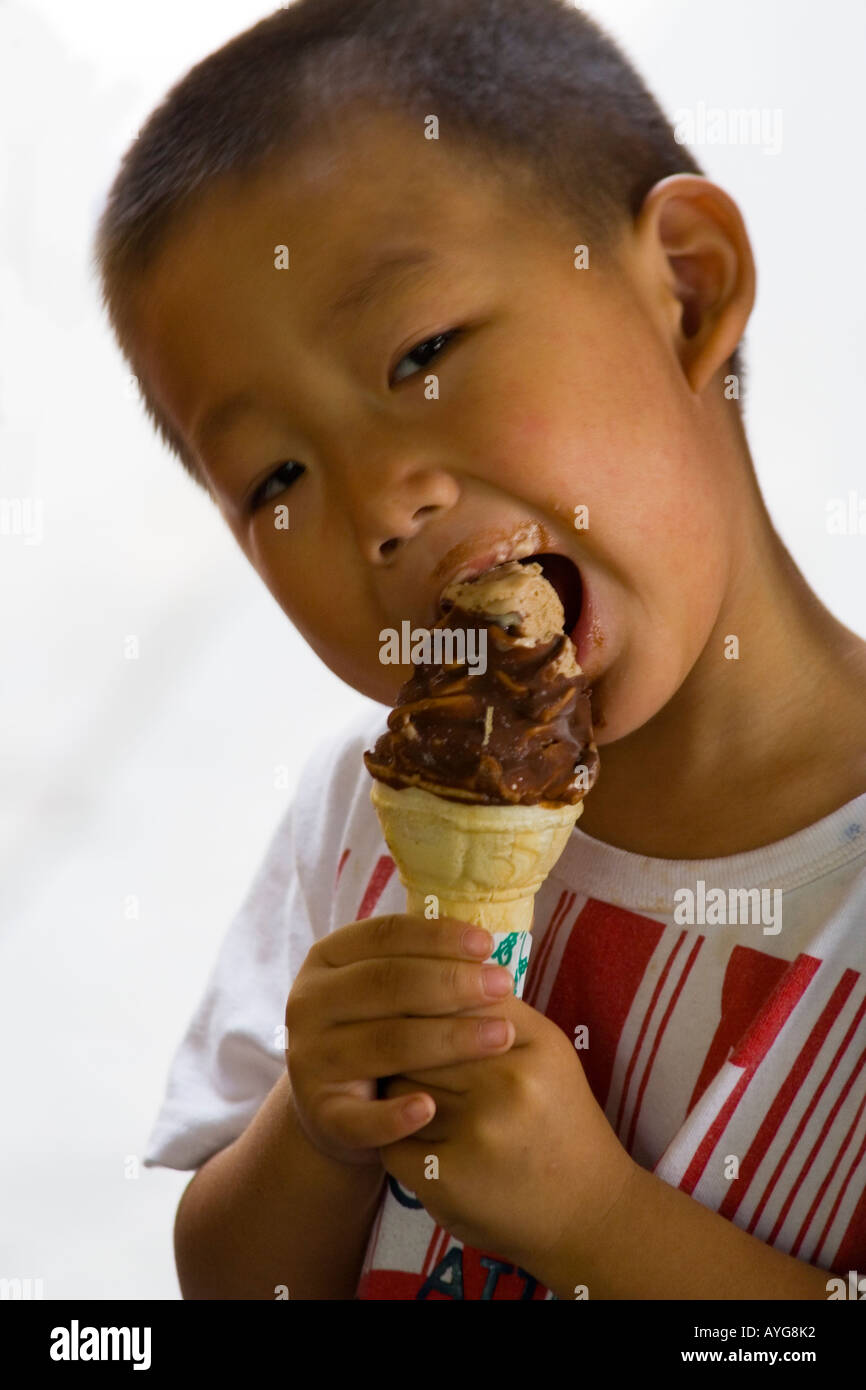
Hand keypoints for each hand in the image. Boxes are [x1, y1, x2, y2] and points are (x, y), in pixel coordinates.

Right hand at [284, 915, 516, 1167]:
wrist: (338, 1104)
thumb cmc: (382, 1027)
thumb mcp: (389, 989)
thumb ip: (425, 964)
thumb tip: (486, 946)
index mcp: (326, 959)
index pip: (385, 935)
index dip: (438, 937)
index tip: (487, 944)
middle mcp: (308, 1003)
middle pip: (387, 984)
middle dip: (452, 982)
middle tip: (503, 984)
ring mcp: (310, 1059)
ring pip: (386, 1043)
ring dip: (449, 1039)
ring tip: (501, 1035)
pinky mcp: (322, 1113)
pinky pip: (361, 1116)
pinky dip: (396, 1115)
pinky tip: (432, 1108)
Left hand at [379, 995, 634, 1274]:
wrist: (589, 1213)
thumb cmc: (560, 1120)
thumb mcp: (545, 1051)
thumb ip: (495, 1009)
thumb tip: (436, 960)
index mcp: (532, 1045)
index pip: (453, 998)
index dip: (425, 999)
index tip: (414, 1004)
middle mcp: (507, 1085)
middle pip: (417, 1037)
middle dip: (403, 1043)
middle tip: (401, 1050)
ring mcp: (474, 1135)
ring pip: (397, 1084)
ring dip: (392, 1087)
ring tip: (408, 1092)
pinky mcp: (443, 1179)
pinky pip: (390, 1137)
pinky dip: (393, 1135)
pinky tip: (414, 1137)